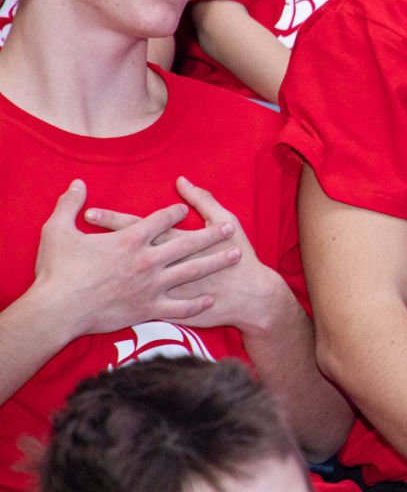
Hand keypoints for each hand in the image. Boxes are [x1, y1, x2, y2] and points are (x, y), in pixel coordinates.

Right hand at [32, 180, 239, 338]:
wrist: (56, 311)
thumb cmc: (56, 272)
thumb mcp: (57, 231)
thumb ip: (69, 204)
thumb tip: (76, 183)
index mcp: (130, 239)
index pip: (160, 219)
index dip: (174, 212)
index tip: (184, 208)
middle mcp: (147, 260)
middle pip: (187, 242)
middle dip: (211, 233)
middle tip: (230, 229)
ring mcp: (151, 286)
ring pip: (192, 271)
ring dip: (215, 262)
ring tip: (235, 255)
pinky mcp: (148, 309)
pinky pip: (179, 307)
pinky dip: (196, 303)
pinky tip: (209, 299)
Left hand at [85, 178, 292, 333]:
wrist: (251, 297)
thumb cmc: (239, 256)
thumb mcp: (227, 221)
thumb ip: (203, 200)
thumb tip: (182, 181)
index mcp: (178, 242)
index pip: (138, 227)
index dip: (113, 220)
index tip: (88, 213)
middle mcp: (166, 265)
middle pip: (126, 251)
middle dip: (98, 242)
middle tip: (71, 237)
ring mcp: (164, 290)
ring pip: (124, 279)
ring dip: (102, 271)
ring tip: (79, 264)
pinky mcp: (165, 310)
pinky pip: (136, 307)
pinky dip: (117, 303)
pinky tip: (97, 301)